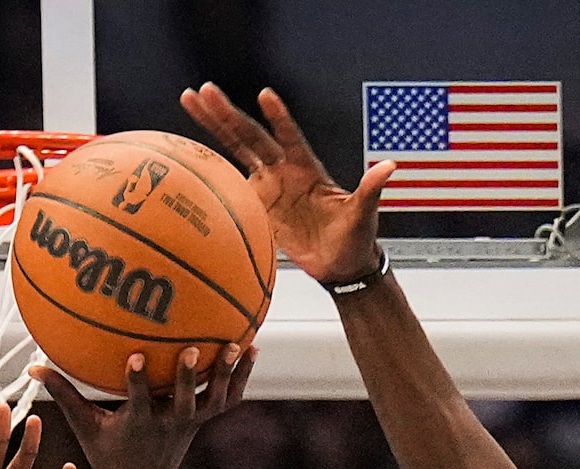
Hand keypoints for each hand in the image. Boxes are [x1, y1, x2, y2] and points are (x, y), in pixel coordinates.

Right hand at [35, 345, 253, 468]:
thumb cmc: (110, 455)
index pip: (138, 401)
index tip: (135, 357)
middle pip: (183, 402)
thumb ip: (63, 395)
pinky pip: (227, 398)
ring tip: (238, 344)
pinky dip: (241, 376)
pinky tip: (250, 347)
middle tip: (191, 349)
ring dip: (226, 374)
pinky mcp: (203, 420)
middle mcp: (169, 423)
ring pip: (214, 400)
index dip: (137, 381)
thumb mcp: (85, 428)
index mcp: (140, 424)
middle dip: (186, 378)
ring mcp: (190, 423)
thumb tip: (32, 366)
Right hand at [182, 83, 390, 284]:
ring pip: (237, 150)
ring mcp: (269, 186)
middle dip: (229, 114)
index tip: (266, 96)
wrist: (341, 265)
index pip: (290, 138)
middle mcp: (284, 171)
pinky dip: (212, 167)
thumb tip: (389, 166)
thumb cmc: (355, 239)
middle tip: (205, 91)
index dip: (279, 119)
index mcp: (307, 169)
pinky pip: (232, 182)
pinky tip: (190, 148)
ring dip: (214, 127)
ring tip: (191, 100)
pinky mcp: (258, 204)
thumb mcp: (363, 214)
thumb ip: (370, 189)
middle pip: (252, 137)